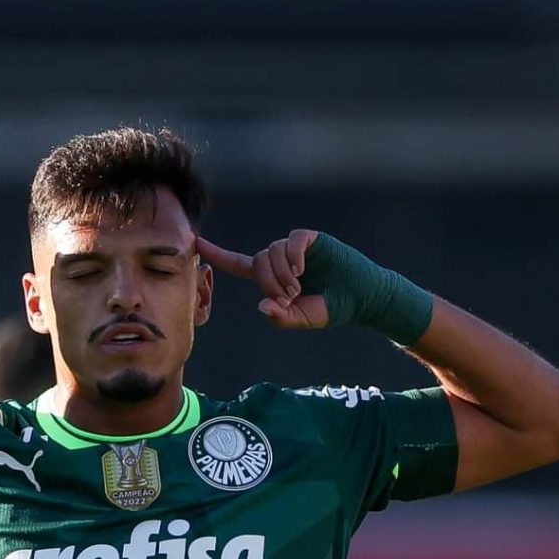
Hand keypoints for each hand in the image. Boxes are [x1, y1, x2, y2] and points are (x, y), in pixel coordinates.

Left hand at [197, 230, 329, 328]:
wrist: (361, 297)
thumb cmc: (330, 308)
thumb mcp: (301, 318)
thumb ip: (280, 317)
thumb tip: (261, 305)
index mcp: (271, 277)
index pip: (237, 263)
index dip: (217, 254)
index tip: (196, 242)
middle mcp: (280, 260)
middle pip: (258, 262)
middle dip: (269, 282)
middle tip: (289, 297)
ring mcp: (295, 248)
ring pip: (273, 252)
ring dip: (282, 273)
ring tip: (299, 288)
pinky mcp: (311, 240)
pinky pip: (292, 241)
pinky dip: (293, 256)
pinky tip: (301, 269)